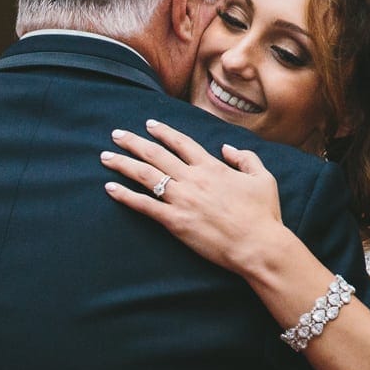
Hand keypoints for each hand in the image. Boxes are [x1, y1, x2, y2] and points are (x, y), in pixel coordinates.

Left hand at [100, 118, 286, 273]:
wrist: (258, 245)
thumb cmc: (263, 214)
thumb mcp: (262, 178)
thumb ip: (246, 158)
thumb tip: (227, 148)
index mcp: (212, 167)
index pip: (181, 143)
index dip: (163, 132)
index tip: (148, 124)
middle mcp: (193, 179)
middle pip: (156, 154)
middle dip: (133, 142)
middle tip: (116, 134)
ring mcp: (182, 199)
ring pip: (145, 175)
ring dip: (122, 164)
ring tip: (105, 156)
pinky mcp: (175, 221)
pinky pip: (144, 206)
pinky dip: (125, 196)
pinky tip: (109, 189)